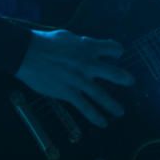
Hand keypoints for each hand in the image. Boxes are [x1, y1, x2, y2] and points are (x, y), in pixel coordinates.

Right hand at [14, 29, 134, 127]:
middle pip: (113, 73)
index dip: (117, 51)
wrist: (27, 54)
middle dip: (125, 79)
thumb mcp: (68, 36)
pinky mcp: (68, 92)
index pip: (112, 48)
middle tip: (131, 82)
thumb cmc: (46, 42)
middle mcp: (88, 64)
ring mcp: (79, 80)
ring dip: (113, 105)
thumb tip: (88, 44)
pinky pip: (85, 107)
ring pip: (101, 95)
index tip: (119, 55)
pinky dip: (95, 116)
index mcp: (88, 47)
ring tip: (120, 112)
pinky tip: (102, 122)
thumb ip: (81, 42)